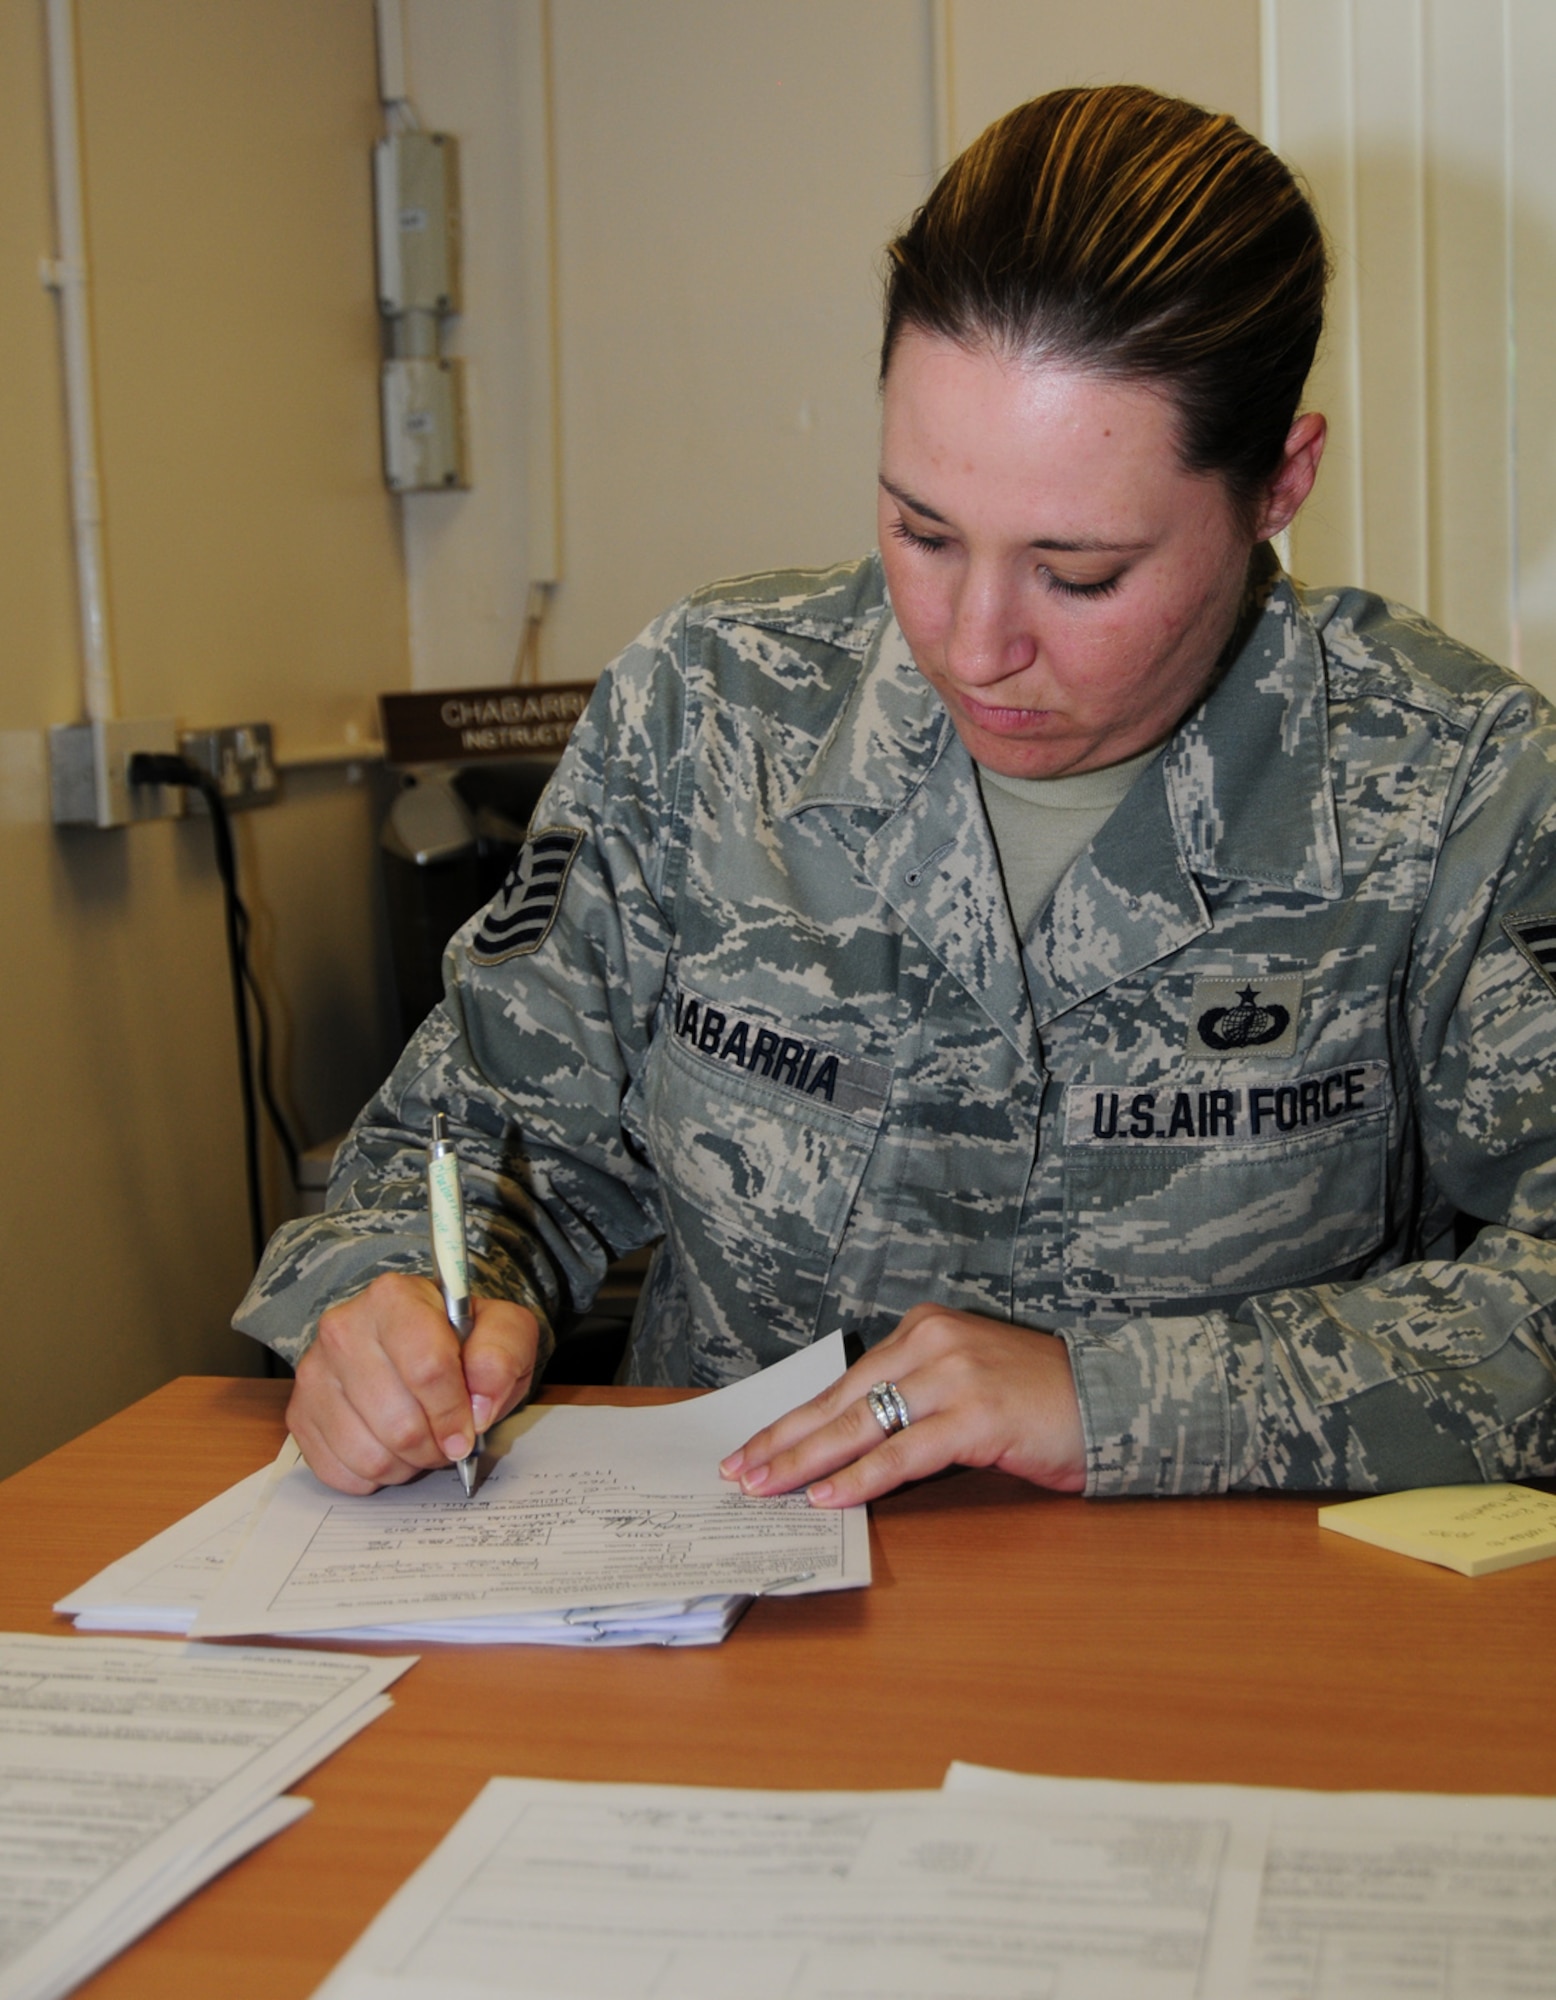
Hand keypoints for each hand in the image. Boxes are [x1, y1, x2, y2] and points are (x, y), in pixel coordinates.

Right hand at [286, 1272, 539, 1493]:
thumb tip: (479, 1406)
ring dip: (406, 1464)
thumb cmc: (460, 1339)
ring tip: (420, 1443)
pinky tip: (389, 1448)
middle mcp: (343, 1329)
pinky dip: (374, 1475)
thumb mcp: (504, 1331)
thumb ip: (502, 1355)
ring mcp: (314, 1373)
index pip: (426, 1368)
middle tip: (447, 1440)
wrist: (416, 1342)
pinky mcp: (299, 1414)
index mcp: (394, 1298)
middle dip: (434, 1446)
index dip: (454, 1412)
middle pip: (398, 1421)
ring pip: (368, 1454)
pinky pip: (338, 1472)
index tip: (469, 1432)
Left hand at [719, 1304, 1086, 1506]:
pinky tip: (826, 1496)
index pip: (844, 1381)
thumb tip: (847, 1448)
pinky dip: (860, 1478)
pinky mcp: (975, 1416)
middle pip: (840, 1400)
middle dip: (784, 1440)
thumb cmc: (1041, 1402)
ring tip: (765, 1487)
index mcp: (925, 1329)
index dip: (795, 1419)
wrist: (1116, 1400)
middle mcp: (932, 1342)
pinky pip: (902, 1453)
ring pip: (861, 1426)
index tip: (754, 1445)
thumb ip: (914, 1403)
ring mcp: (953, 1376)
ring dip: (805, 1462)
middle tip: (739, 1470)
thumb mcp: (967, 1386)